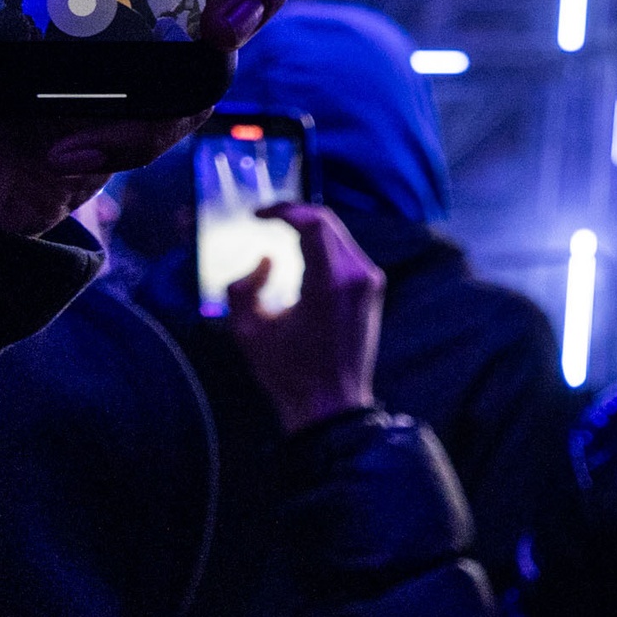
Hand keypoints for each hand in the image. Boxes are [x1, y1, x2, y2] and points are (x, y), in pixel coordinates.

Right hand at [228, 201, 383, 433]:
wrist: (331, 406)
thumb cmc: (288, 373)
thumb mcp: (247, 332)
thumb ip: (242, 288)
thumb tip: (265, 261)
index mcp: (329, 283)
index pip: (313, 223)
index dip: (283, 210)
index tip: (257, 215)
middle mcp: (357, 276)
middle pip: (327, 223)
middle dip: (294, 216)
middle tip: (265, 219)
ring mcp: (370, 282)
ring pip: (339, 236)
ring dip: (308, 231)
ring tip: (278, 235)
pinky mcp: (373, 291)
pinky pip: (347, 254)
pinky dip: (323, 247)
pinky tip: (301, 257)